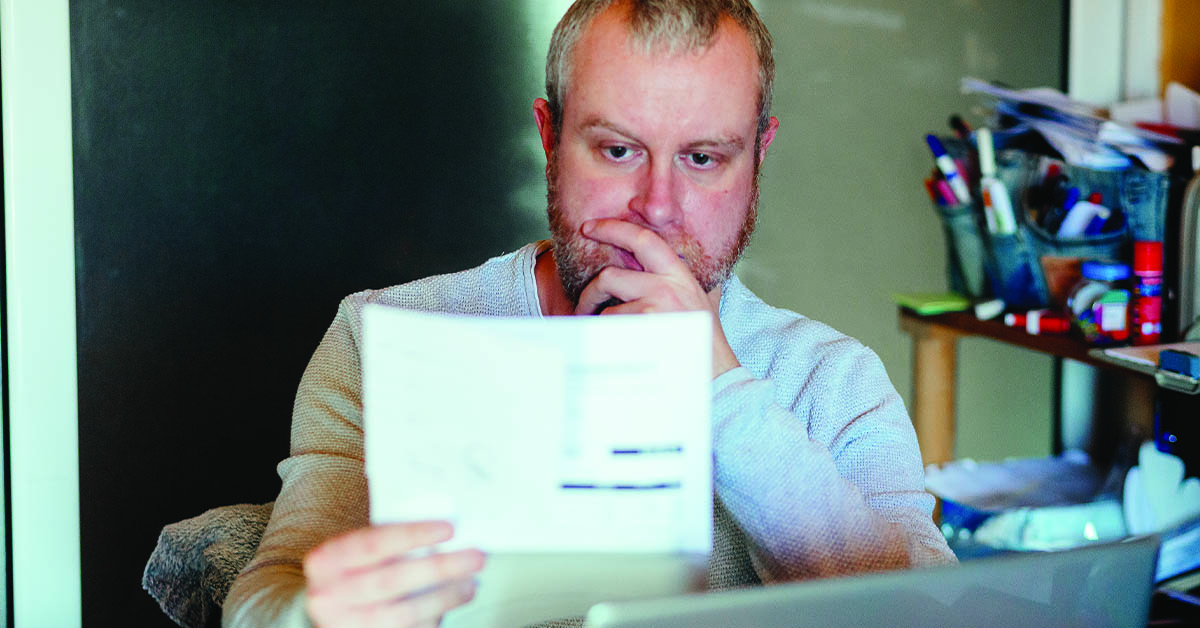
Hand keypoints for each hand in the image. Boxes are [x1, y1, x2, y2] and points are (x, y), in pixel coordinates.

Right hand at [303, 521, 484, 627]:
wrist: (325, 609)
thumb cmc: (351, 571)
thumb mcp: (356, 551)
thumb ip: (389, 541)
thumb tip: (446, 532)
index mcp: (326, 561)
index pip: (374, 543)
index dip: (413, 535)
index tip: (450, 528)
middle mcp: (329, 595)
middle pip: (392, 581)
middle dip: (439, 568)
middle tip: (476, 558)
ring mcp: (344, 624)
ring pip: (404, 614)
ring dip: (444, 598)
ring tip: (470, 584)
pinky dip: (433, 620)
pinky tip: (450, 606)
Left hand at [574, 218, 740, 377]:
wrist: (719, 375)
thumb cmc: (705, 343)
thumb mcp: (700, 302)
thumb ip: (683, 283)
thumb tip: (675, 268)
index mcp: (679, 274)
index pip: (642, 239)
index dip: (612, 228)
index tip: (589, 228)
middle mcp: (667, 285)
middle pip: (609, 276)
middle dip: (589, 294)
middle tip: (583, 307)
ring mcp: (656, 306)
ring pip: (607, 309)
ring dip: (601, 326)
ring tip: (608, 338)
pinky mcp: (646, 327)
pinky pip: (611, 330)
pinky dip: (608, 341)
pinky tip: (619, 350)